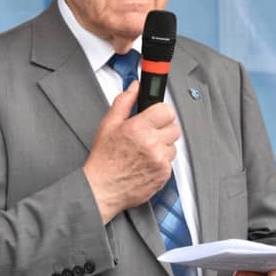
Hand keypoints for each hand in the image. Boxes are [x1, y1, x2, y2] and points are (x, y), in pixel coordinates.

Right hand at [84, 82, 180, 223]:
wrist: (102, 188)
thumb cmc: (103, 159)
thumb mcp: (108, 125)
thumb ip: (124, 102)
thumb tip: (135, 87)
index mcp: (139, 128)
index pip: (167, 110)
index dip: (160, 113)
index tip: (155, 117)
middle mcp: (152, 144)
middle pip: (174, 128)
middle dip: (162, 129)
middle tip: (148, 135)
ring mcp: (160, 160)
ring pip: (173, 146)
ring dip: (163, 146)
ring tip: (145, 151)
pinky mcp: (164, 175)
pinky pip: (170, 162)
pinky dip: (161, 162)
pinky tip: (146, 163)